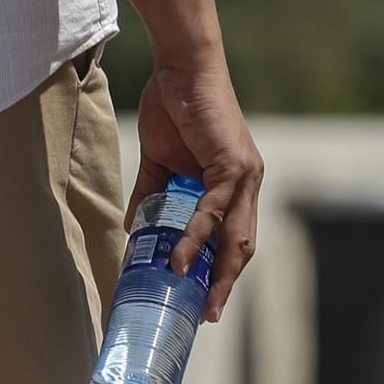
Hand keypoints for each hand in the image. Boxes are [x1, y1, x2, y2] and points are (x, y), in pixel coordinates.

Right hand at [127, 65, 262, 322]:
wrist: (181, 68)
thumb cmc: (174, 108)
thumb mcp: (159, 161)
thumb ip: (152, 195)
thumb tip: (136, 229)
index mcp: (236, 186)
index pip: (235, 238)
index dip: (224, 270)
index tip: (210, 301)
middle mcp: (247, 184)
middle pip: (242, 246)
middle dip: (227, 283)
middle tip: (210, 314)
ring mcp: (245, 176)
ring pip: (234, 236)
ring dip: (217, 272)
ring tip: (201, 302)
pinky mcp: (232, 166)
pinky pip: (212, 212)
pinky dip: (195, 238)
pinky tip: (180, 261)